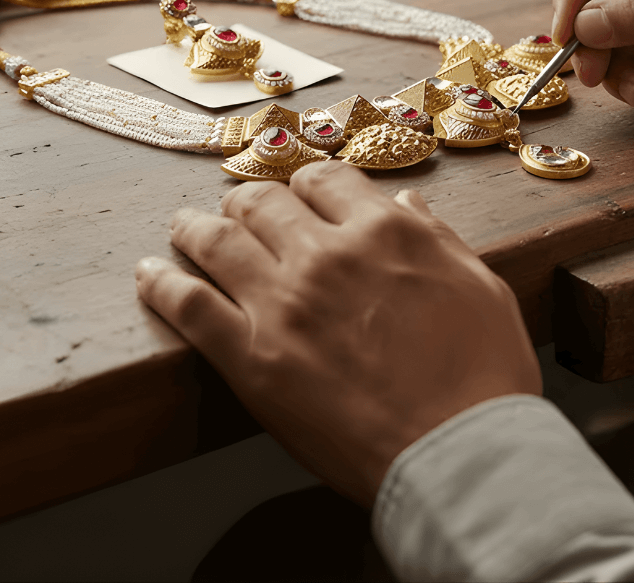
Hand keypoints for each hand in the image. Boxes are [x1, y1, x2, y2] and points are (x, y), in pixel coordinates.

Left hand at [135, 162, 540, 506]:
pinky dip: (162, 283)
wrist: (460, 453)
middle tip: (238, 207)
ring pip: (218, 239)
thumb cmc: (483, 374)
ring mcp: (283, 303)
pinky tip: (150, 273)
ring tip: (182, 225)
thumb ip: (436, 237)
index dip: (306, 182)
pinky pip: (190, 305)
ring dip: (195, 226)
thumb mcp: (479, 285)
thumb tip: (406, 205)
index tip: (299, 192)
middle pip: (263, 201)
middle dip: (248, 198)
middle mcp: (326, 254)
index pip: (324, 179)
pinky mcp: (251, 358)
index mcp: (383, 231)